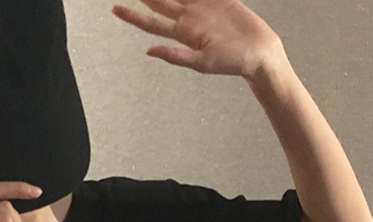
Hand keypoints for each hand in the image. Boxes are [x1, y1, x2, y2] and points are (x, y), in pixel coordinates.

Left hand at [112, 0, 282, 79]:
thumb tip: (148, 51)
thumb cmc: (231, 63)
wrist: (258, 52)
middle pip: (159, 0)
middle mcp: (188, 17)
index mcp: (183, 33)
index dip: (132, 16)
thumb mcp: (200, 64)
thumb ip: (175, 56)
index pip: (151, 22)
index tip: (114, 8)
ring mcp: (202, 6)